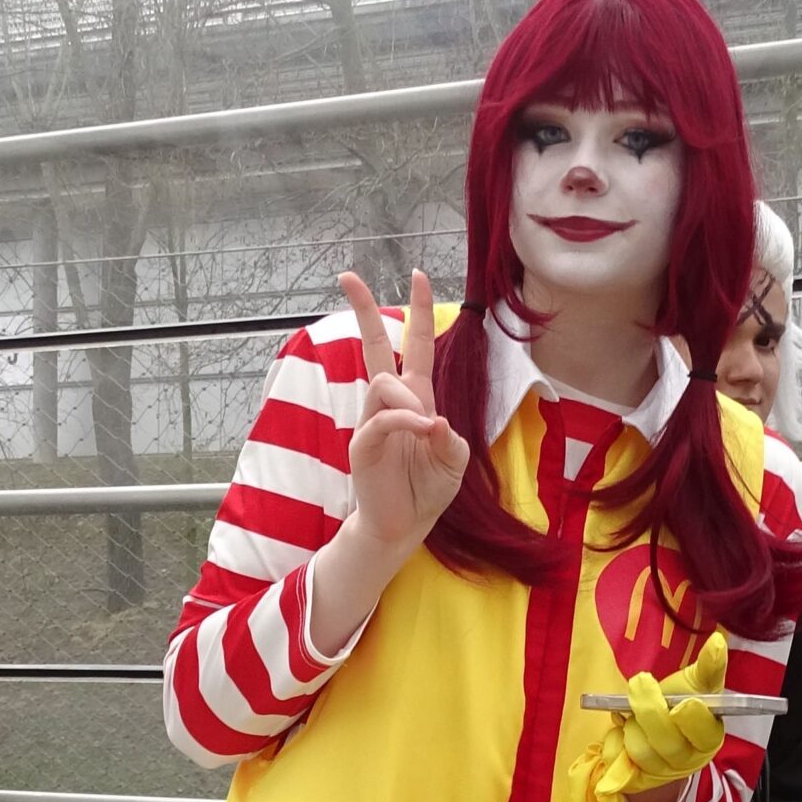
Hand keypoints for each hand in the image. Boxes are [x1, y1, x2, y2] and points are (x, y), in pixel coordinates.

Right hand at [340, 269, 469, 561]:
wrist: (403, 525)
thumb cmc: (427, 491)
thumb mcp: (454, 463)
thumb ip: (452, 441)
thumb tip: (436, 421)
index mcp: (416, 400)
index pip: (415, 346)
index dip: (419, 312)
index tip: (418, 275)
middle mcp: (391, 404)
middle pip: (373, 346)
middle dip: (363, 310)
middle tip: (347, 276)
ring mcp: (373, 422)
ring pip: (383, 385)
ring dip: (408, 401)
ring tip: (426, 427)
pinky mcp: (363, 444)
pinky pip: (381, 420)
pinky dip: (404, 422)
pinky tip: (422, 431)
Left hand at [596, 632, 728, 796]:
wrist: (656, 729)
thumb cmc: (681, 702)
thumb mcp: (697, 683)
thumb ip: (709, 666)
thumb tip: (718, 641)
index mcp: (709, 737)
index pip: (702, 731)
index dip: (688, 714)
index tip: (680, 700)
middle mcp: (687, 760)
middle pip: (666, 742)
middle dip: (648, 709)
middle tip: (640, 683)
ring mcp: (660, 773)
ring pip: (640, 751)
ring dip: (631, 725)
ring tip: (633, 712)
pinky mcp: (633, 779)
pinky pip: (615, 760)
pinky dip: (613, 738)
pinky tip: (621, 727)